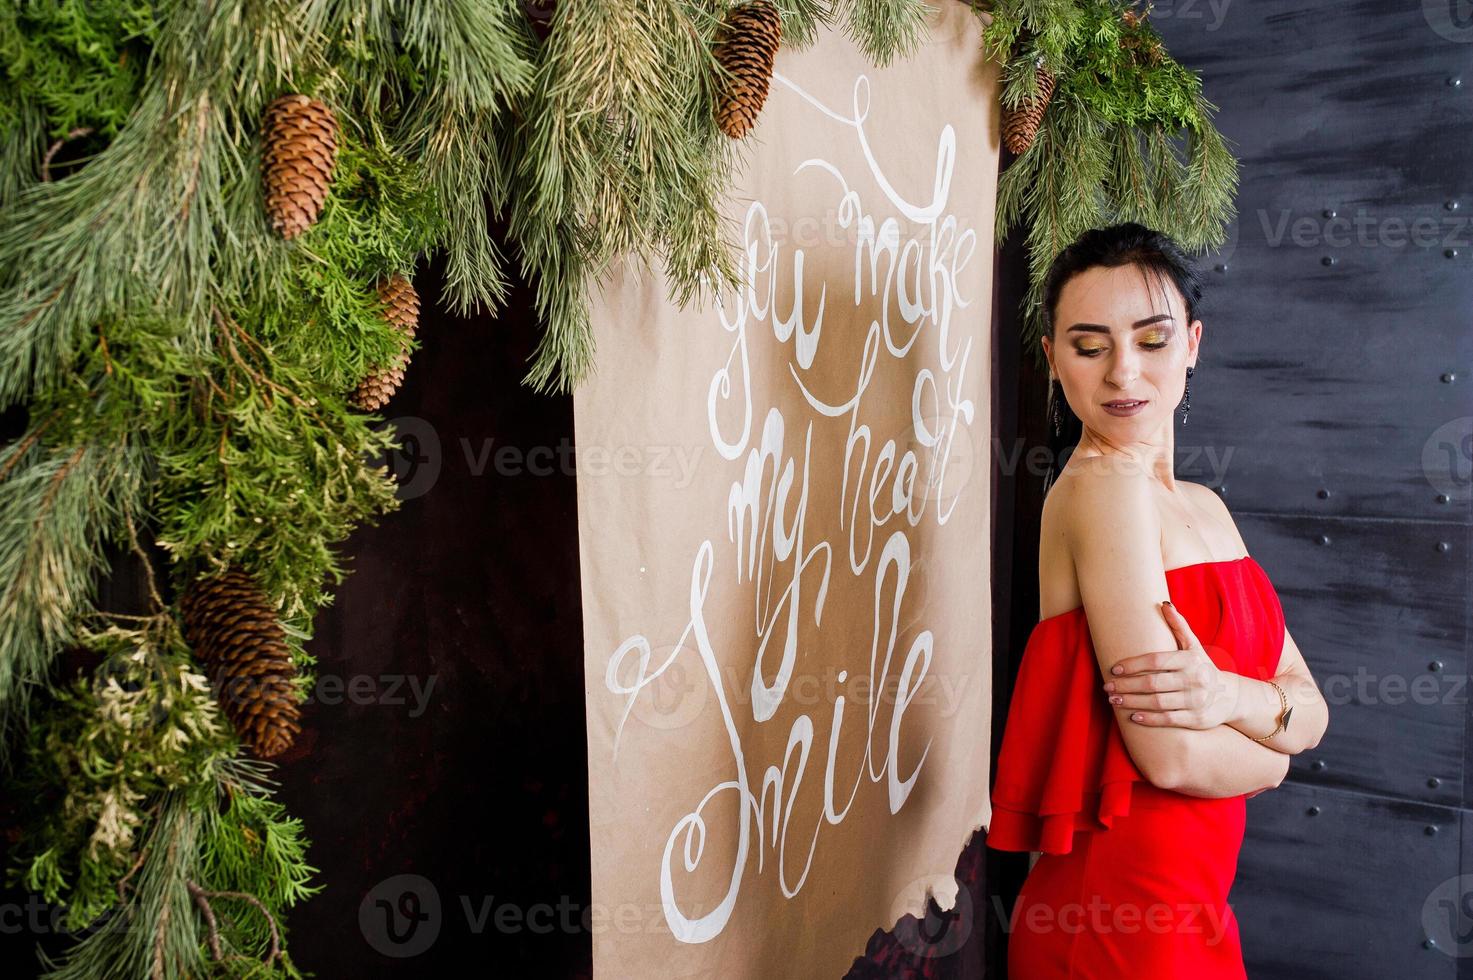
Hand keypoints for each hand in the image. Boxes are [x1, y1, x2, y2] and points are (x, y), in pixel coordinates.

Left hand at [1102, 600, 1240, 729]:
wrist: (1230, 697)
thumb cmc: (1202, 667)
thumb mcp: (1193, 646)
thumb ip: (1179, 626)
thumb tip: (1163, 604)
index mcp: (1190, 660)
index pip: (1155, 661)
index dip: (1133, 665)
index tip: (1114, 668)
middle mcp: (1194, 680)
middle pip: (1152, 683)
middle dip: (1126, 685)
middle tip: (1107, 687)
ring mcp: (1196, 701)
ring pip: (1157, 702)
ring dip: (1132, 702)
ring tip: (1113, 700)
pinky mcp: (1196, 719)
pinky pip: (1168, 719)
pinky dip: (1149, 719)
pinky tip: (1132, 716)